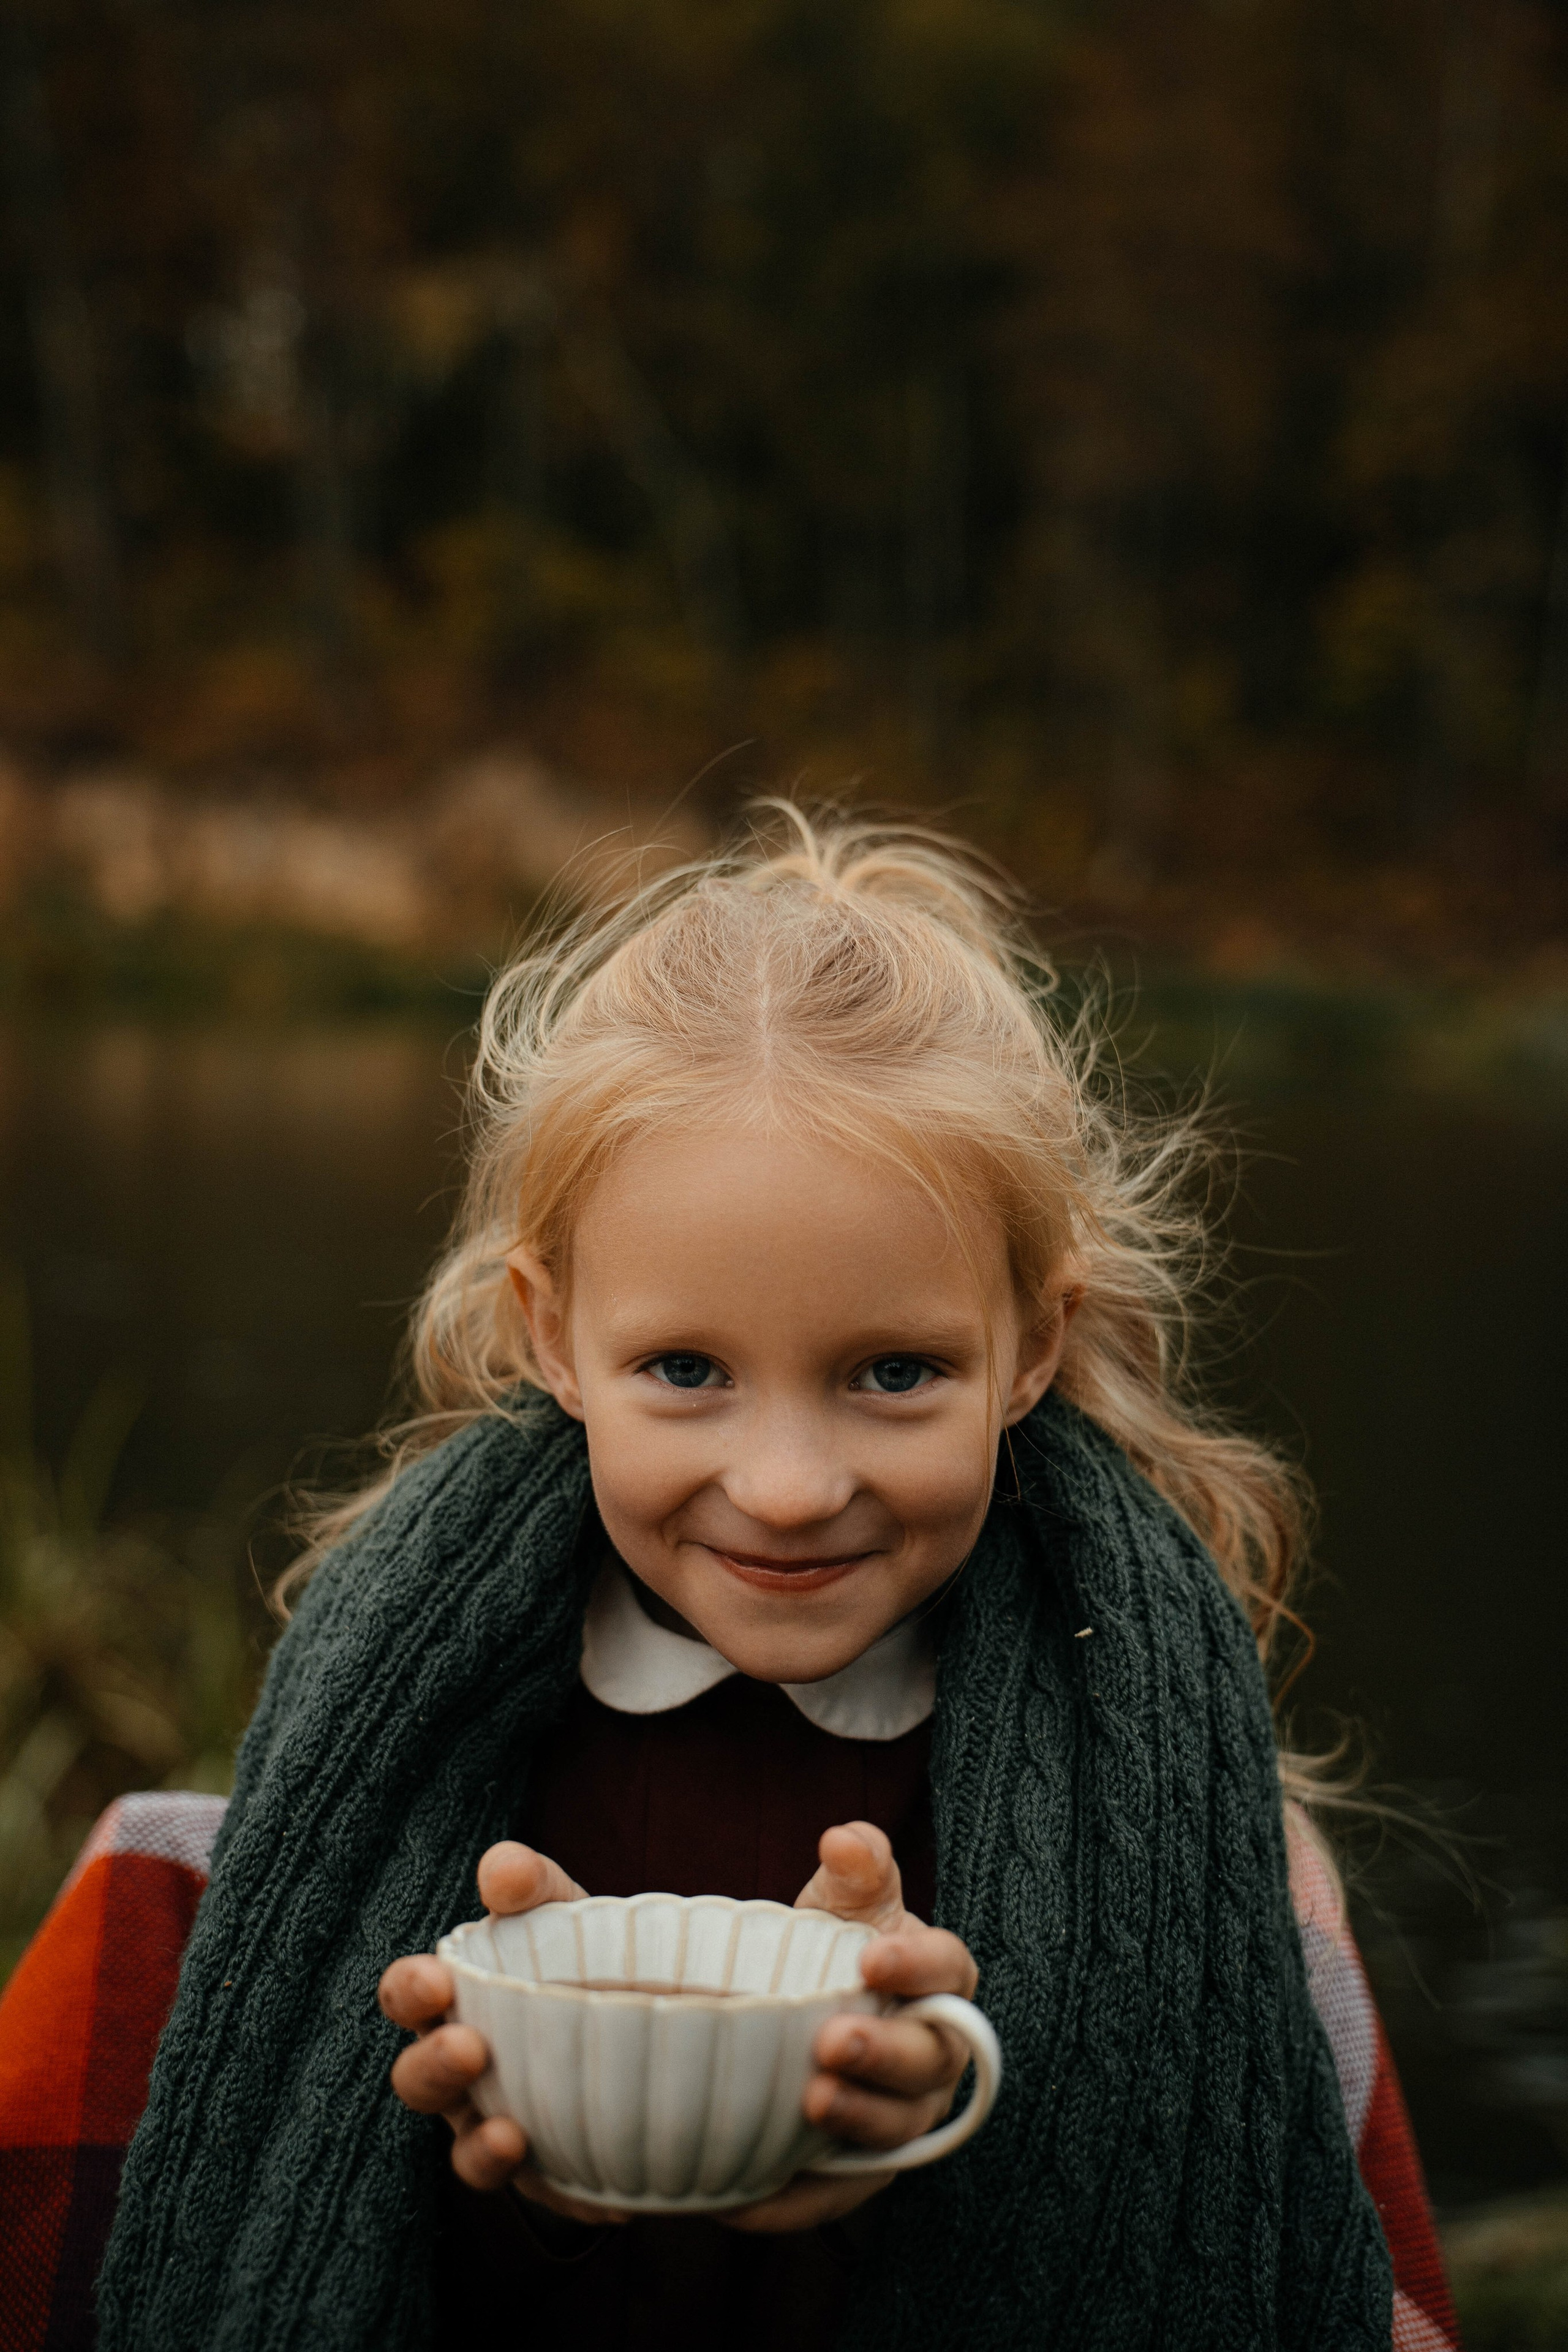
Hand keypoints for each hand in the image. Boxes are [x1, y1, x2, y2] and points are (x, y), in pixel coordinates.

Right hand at [378, 1842, 623, 2226]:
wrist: (672, 2020)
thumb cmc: (588, 1955)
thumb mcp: (567, 1909)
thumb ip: (533, 1884)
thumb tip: (500, 1871)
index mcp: (457, 1998)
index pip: (409, 1996)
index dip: (409, 1991)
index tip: (435, 1980)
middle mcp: (464, 2067)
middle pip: (418, 2078)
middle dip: (433, 2067)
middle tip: (469, 2049)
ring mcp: (498, 2121)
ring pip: (464, 2145)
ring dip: (478, 2145)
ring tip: (509, 2135)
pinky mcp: (547, 2169)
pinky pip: (535, 2190)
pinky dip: (551, 2186)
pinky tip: (581, 2180)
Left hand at [722, 1820, 978, 2235]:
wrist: (802, 2007)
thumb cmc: (833, 1946)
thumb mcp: (845, 1896)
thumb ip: (857, 1862)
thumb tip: (842, 1840)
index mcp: (941, 1981)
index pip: (949, 1970)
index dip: (918, 1966)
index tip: (871, 1957)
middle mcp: (934, 2055)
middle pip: (928, 2061)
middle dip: (884, 2054)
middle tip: (831, 2040)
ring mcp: (901, 2115)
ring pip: (896, 2130)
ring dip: (857, 2120)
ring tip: (809, 2101)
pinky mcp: (860, 2167)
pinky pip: (840, 2192)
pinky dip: (798, 2198)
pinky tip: (747, 2195)